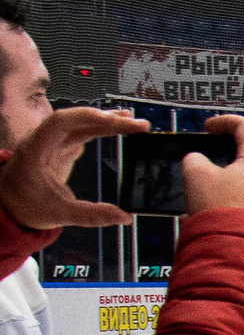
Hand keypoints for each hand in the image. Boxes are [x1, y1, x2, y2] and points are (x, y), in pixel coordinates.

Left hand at [0, 105, 146, 229]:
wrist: (8, 204)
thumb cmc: (24, 205)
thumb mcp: (57, 214)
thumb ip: (91, 216)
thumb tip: (124, 217)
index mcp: (35, 150)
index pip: (60, 122)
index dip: (86, 117)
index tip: (112, 120)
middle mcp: (44, 140)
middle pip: (77, 120)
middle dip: (109, 119)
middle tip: (139, 125)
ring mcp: (53, 142)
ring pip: (82, 124)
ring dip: (108, 122)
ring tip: (135, 124)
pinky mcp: (61, 148)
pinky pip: (83, 132)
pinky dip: (102, 129)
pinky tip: (119, 128)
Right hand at [180, 114, 243, 224]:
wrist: (233, 251)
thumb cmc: (218, 210)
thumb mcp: (195, 173)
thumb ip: (196, 158)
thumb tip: (199, 161)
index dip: (224, 122)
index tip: (209, 128)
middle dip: (225, 157)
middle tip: (205, 164)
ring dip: (228, 181)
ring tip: (207, 193)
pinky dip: (233, 200)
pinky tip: (216, 209)